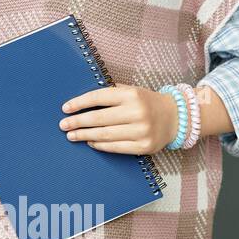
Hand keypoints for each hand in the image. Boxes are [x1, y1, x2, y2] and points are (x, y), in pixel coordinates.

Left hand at [58, 85, 179, 154]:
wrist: (175, 117)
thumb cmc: (147, 102)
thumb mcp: (131, 91)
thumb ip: (110, 95)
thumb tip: (80, 103)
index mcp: (131, 94)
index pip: (98, 97)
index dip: (79, 103)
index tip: (65, 108)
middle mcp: (137, 112)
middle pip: (98, 118)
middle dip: (77, 122)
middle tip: (63, 125)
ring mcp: (142, 131)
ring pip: (105, 134)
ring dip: (85, 135)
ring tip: (72, 135)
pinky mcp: (144, 146)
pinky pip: (116, 147)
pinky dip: (100, 145)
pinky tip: (90, 142)